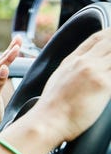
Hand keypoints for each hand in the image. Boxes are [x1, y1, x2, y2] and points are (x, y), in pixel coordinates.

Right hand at [25, 27, 110, 145]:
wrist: (49, 119)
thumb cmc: (52, 106)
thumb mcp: (58, 79)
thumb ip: (72, 70)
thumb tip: (79, 71)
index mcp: (71, 60)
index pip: (95, 39)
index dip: (108, 34)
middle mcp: (84, 62)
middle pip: (109, 42)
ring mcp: (94, 71)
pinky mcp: (104, 85)